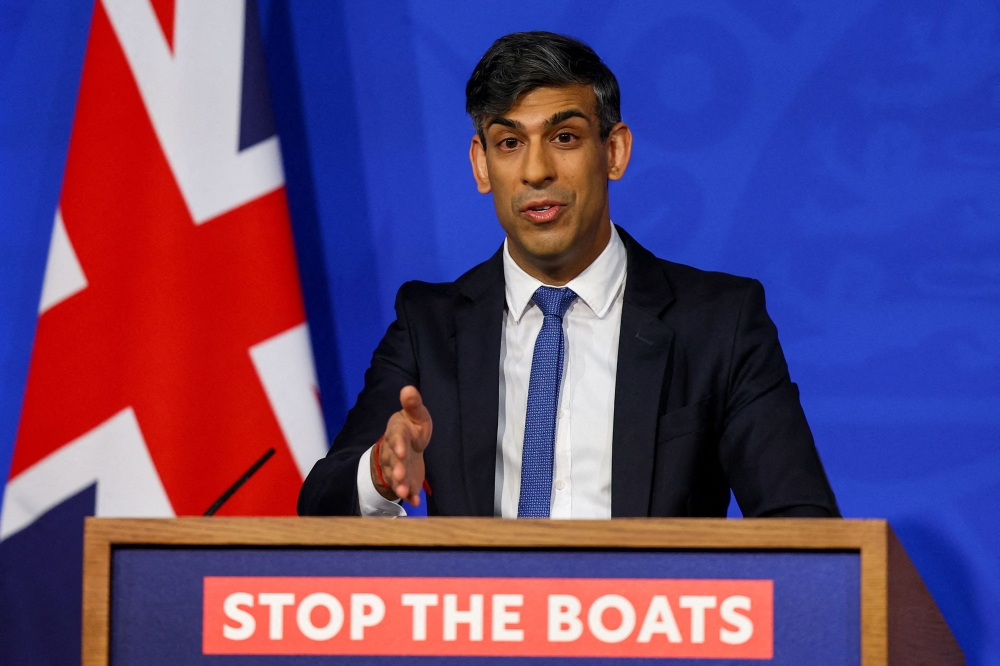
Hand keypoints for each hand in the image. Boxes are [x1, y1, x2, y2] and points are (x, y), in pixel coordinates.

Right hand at [371, 386, 432, 504]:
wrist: (405, 446)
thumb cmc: (411, 428)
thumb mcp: (415, 415)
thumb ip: (413, 404)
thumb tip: (408, 388)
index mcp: (397, 433)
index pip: (396, 438)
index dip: (398, 444)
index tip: (402, 450)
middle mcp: (394, 452)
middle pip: (392, 460)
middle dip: (396, 468)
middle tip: (400, 475)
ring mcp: (398, 468)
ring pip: (395, 477)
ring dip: (399, 484)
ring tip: (403, 492)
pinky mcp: (405, 480)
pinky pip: (405, 489)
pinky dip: (410, 496)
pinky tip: (415, 502)